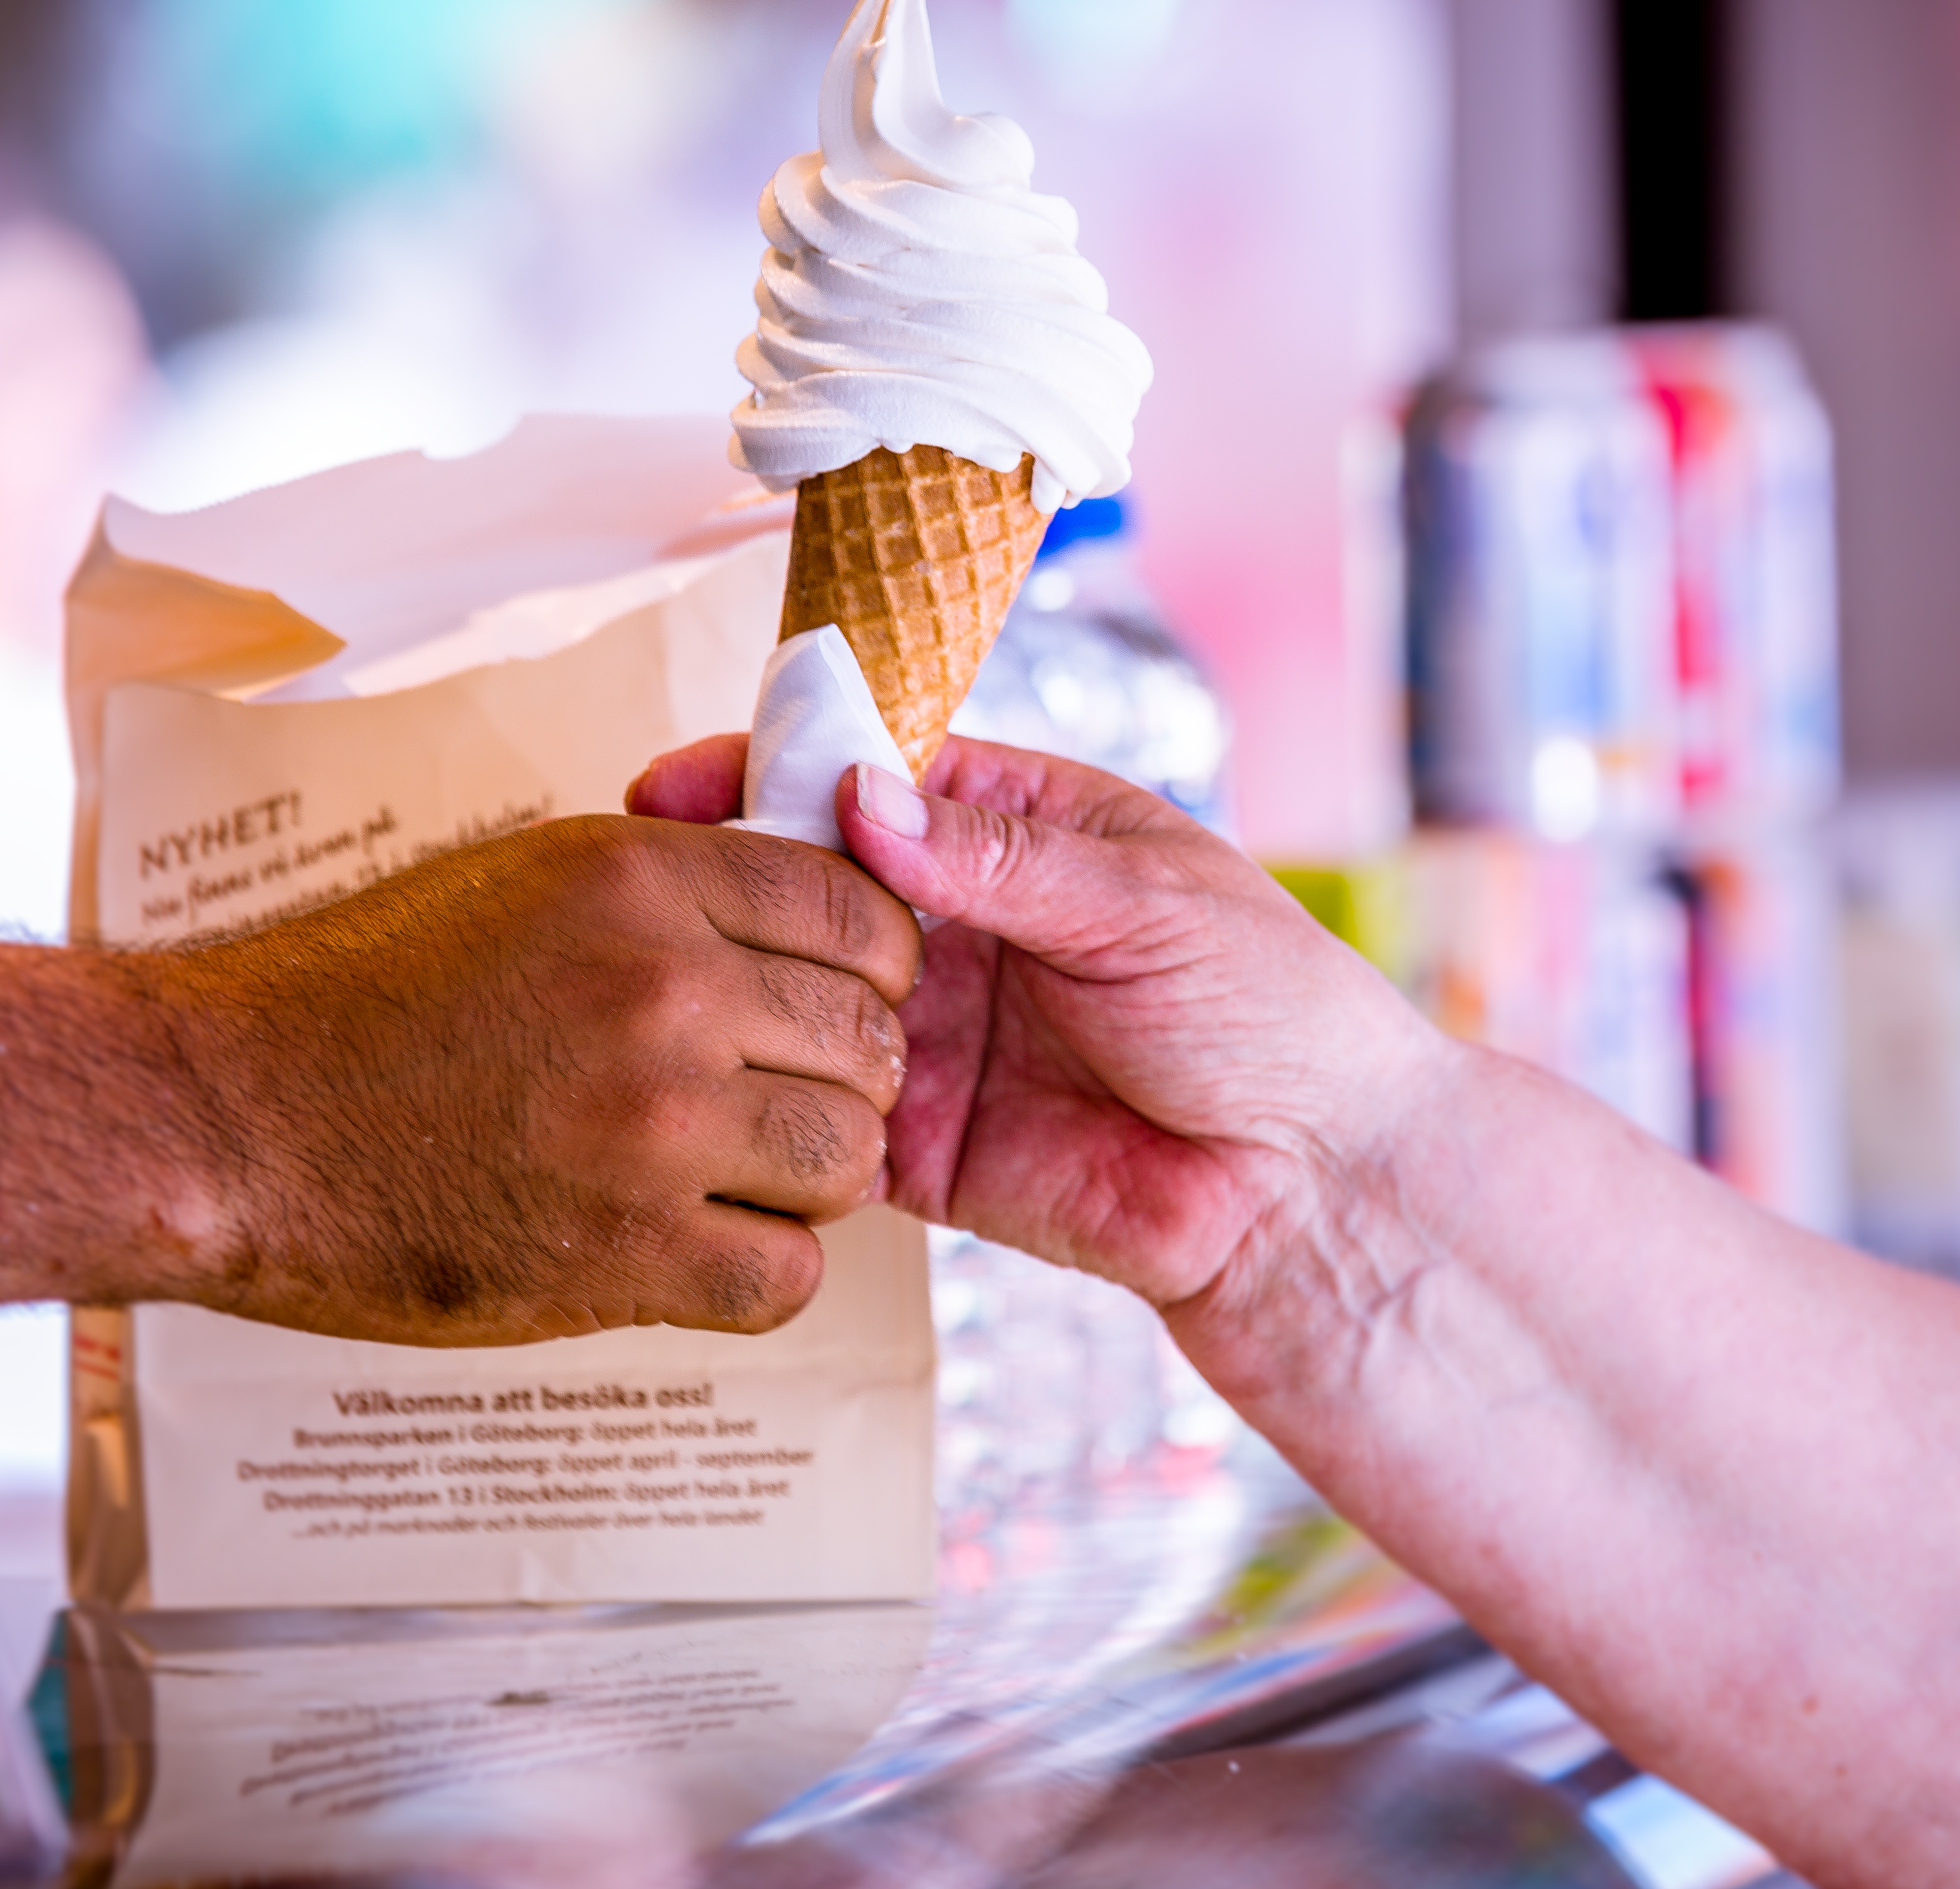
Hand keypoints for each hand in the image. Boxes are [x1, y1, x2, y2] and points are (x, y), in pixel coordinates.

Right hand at [184, 814, 922, 1342]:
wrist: (229, 1114)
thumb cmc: (363, 991)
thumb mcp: (526, 879)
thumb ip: (669, 892)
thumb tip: (791, 914)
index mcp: (640, 878)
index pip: (855, 909)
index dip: (873, 963)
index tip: (836, 999)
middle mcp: (663, 988)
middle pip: (870, 1037)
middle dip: (846, 1075)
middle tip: (783, 1099)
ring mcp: (650, 1124)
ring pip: (849, 1158)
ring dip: (810, 1177)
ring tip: (739, 1176)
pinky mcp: (624, 1252)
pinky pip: (788, 1276)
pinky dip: (764, 1271)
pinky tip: (701, 1249)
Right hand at [625, 734, 1451, 1311]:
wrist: (1310, 1186)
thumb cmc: (1268, 1011)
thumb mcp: (1140, 902)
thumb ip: (996, 858)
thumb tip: (860, 800)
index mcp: (1021, 831)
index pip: (872, 777)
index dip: (776, 772)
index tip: (679, 782)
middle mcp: (962, 927)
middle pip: (812, 889)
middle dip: (731, 884)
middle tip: (649, 889)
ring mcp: (932, 1036)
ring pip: (799, 1003)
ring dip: (747, 996)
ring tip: (684, 988)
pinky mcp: (920, 1147)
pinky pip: (818, 1123)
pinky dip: (774, 1112)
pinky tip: (720, 1092)